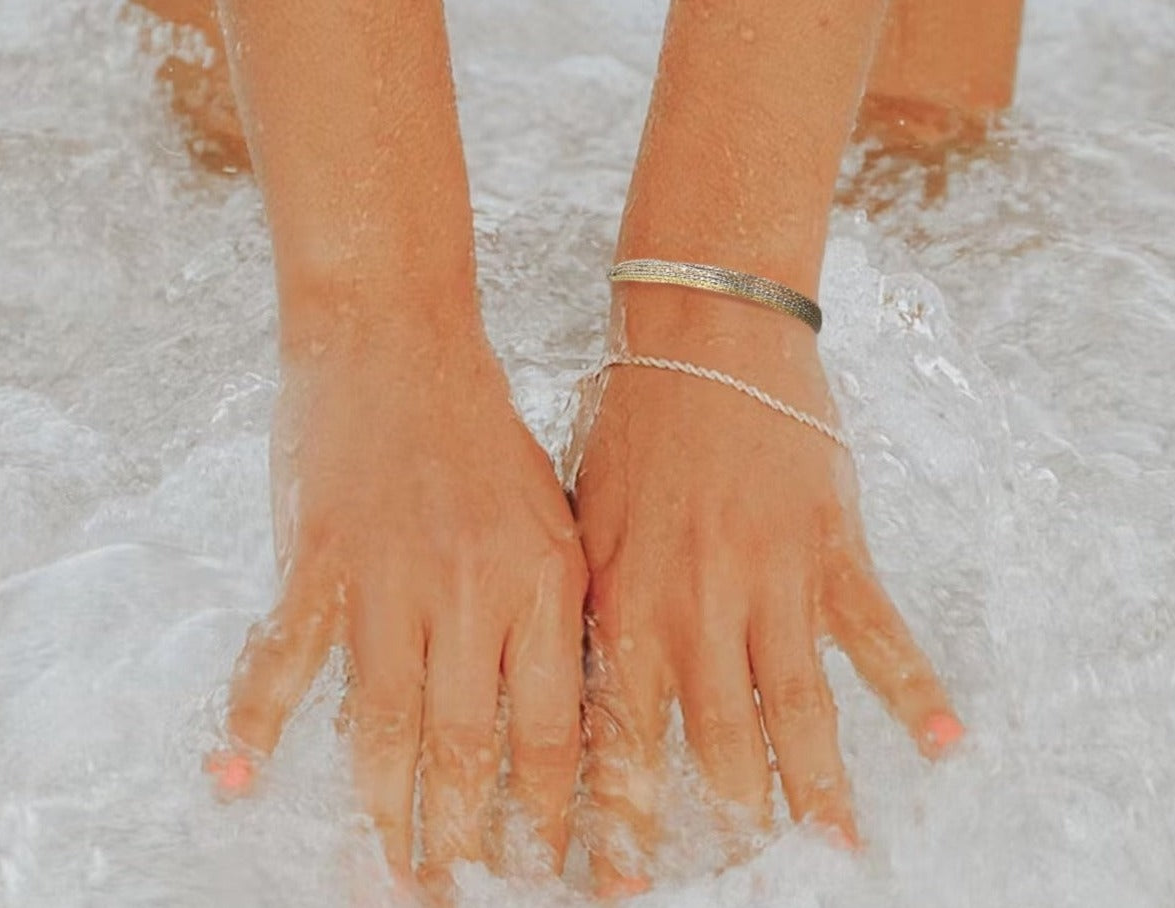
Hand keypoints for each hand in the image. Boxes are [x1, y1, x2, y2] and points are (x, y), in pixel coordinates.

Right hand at [206, 336, 586, 892]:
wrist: (397, 343)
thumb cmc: (482, 433)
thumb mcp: (551, 518)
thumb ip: (551, 613)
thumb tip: (555, 717)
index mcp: (544, 584)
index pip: (552, 733)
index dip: (546, 816)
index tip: (544, 868)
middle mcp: (472, 591)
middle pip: (467, 748)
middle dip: (464, 837)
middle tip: (455, 888)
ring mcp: (389, 579)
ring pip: (382, 727)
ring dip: (381, 811)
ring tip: (384, 870)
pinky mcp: (316, 560)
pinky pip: (283, 660)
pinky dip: (257, 721)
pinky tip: (243, 777)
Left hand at [571, 296, 962, 892]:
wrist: (704, 335)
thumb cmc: (632, 424)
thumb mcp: (584, 518)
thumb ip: (591, 607)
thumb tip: (577, 690)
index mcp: (627, 601)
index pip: (625, 735)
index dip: (625, 818)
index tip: (627, 883)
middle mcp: (699, 606)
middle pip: (719, 742)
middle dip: (728, 823)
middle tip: (743, 880)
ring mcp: (772, 579)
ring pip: (798, 708)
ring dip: (819, 786)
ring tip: (835, 850)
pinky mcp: (832, 547)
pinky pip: (878, 631)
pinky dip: (913, 687)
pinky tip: (943, 741)